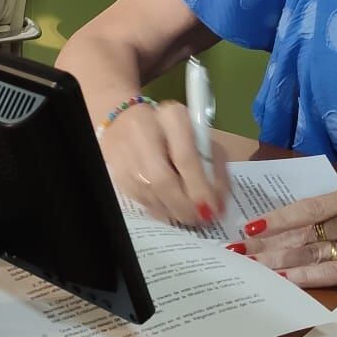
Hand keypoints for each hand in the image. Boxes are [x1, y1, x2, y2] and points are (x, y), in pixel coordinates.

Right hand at [99, 99, 228, 225]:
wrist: (126, 122)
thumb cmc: (173, 131)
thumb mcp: (199, 137)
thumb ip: (213, 165)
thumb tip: (218, 200)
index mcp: (172, 117)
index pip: (185, 158)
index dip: (200, 188)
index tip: (213, 208)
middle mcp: (143, 133)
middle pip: (163, 181)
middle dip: (184, 206)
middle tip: (200, 219)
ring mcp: (126, 154)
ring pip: (151, 194)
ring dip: (173, 211)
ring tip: (189, 216)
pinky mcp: (118, 173)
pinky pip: (141, 199)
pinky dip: (160, 209)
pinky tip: (171, 209)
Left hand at [237, 181, 336, 288]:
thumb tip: (307, 221)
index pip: (309, 207)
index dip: (276, 217)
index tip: (249, 224)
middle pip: (305, 232)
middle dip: (268, 243)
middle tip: (239, 250)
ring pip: (314, 253)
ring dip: (279, 260)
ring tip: (252, 266)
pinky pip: (334, 273)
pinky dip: (305, 276)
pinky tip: (284, 279)